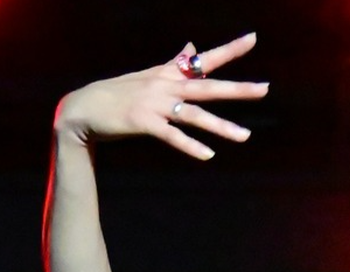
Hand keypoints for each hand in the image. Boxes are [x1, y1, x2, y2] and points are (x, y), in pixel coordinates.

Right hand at [53, 33, 267, 160]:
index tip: (253, 38)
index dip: (229, 49)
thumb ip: (175, 63)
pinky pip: (172, 136)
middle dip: (237, 89)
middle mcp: (165, 86)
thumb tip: (193, 47)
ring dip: (221, 127)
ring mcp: (155, 104)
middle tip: (264, 89)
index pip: (204, 59)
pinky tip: (208, 155)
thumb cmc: (120, 92)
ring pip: (194, 115)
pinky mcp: (143, 123)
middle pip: (208, 87)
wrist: (84, 108)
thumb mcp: (150, 74)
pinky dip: (190, 145)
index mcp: (169, 74)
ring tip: (245, 136)